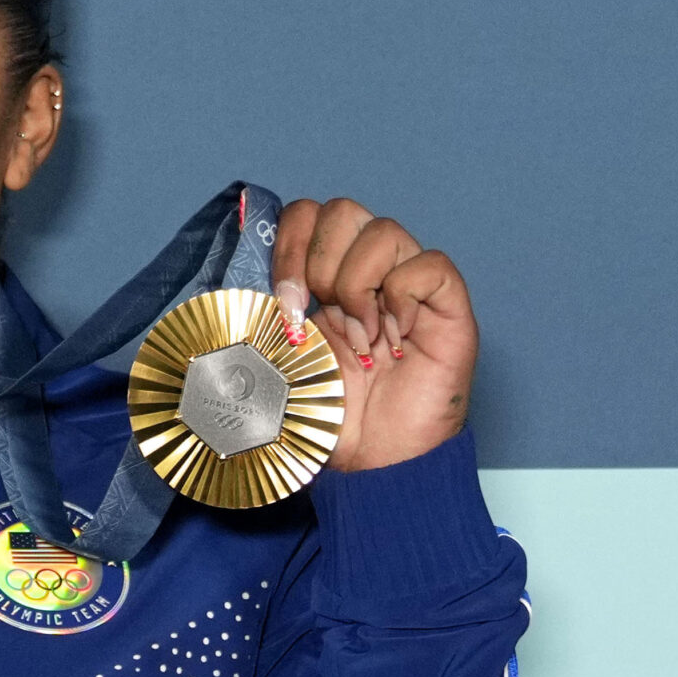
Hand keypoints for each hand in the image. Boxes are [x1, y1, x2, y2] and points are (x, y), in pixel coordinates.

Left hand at [272, 198, 475, 471]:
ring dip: (359, 286)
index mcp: (325, 280)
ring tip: (362, 338)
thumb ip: (258, 322)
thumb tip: (228, 293)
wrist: (374, 466)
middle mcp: (369, 273)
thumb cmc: (329, 420)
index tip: (285, 302)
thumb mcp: (275, 363)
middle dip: (319, 263)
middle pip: (342, 210)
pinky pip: (430, 264)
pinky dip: (404, 296)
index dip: (289, 246)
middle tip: (322, 318)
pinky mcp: (449, 307)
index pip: (306, 215)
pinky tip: (395, 338)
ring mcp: (410, 287)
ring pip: (384, 230)